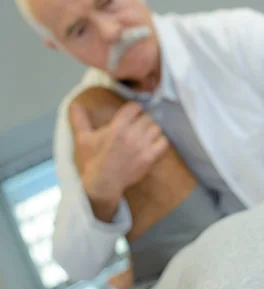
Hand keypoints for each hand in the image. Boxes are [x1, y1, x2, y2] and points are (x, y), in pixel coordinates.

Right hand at [70, 102, 168, 220]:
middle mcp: (131, 135)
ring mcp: (142, 147)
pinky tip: (152, 144)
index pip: (134, 107)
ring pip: (156, 128)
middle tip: (137, 127)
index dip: (134, 109)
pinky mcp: (150, 158)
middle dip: (142, 120)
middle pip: (147, 117)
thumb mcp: (82, 139)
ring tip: (144, 135)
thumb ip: (79, 120)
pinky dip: (160, 141)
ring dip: (151, 130)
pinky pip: (163, 142)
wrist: (103, 183)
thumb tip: (74, 104)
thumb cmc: (93, 160)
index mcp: (116, 127)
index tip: (132, 113)